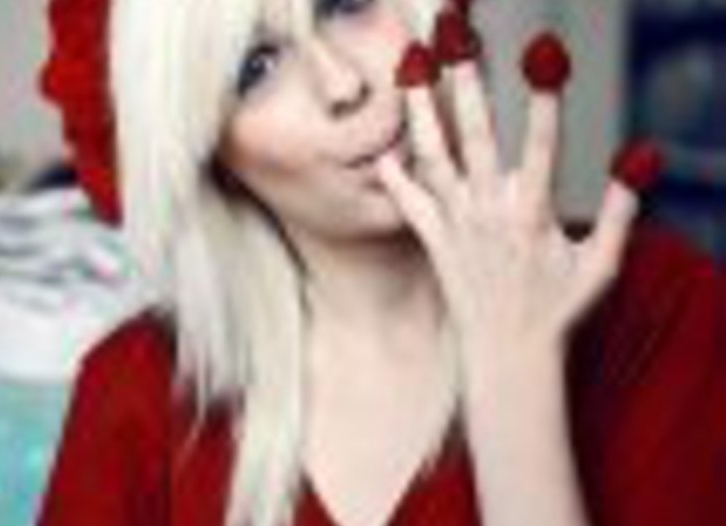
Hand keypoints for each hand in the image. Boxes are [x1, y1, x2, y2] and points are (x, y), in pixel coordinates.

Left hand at [378, 20, 660, 369]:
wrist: (508, 356)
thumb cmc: (558, 310)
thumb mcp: (602, 263)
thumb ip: (623, 209)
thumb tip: (643, 156)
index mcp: (534, 215)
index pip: (543, 146)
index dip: (546, 100)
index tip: (545, 53)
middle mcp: (490, 213)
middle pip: (476, 137)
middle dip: (465, 82)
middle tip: (454, 36)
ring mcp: (457, 226)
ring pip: (434, 158)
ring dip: (421, 110)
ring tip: (408, 66)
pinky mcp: (434, 242)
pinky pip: (409, 203)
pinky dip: (395, 175)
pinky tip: (381, 146)